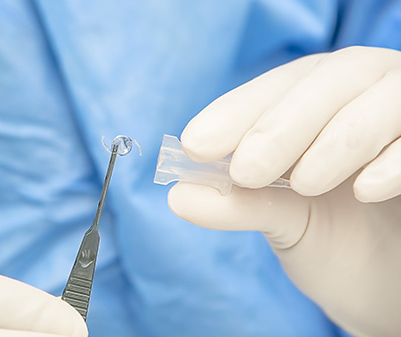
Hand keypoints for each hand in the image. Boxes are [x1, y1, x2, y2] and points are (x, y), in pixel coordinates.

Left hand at [168, 46, 400, 336]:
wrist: (389, 275)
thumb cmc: (332, 234)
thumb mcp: (282, 219)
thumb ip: (237, 203)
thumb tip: (178, 196)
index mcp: (317, 99)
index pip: (277, 88)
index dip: (237, 111)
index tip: (196, 145)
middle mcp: (363, 90)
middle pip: (328, 80)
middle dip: (281, 125)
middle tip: (246, 169)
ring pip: (380, 98)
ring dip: (336, 139)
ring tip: (303, 183)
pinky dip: (396, 158)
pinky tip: (365, 189)